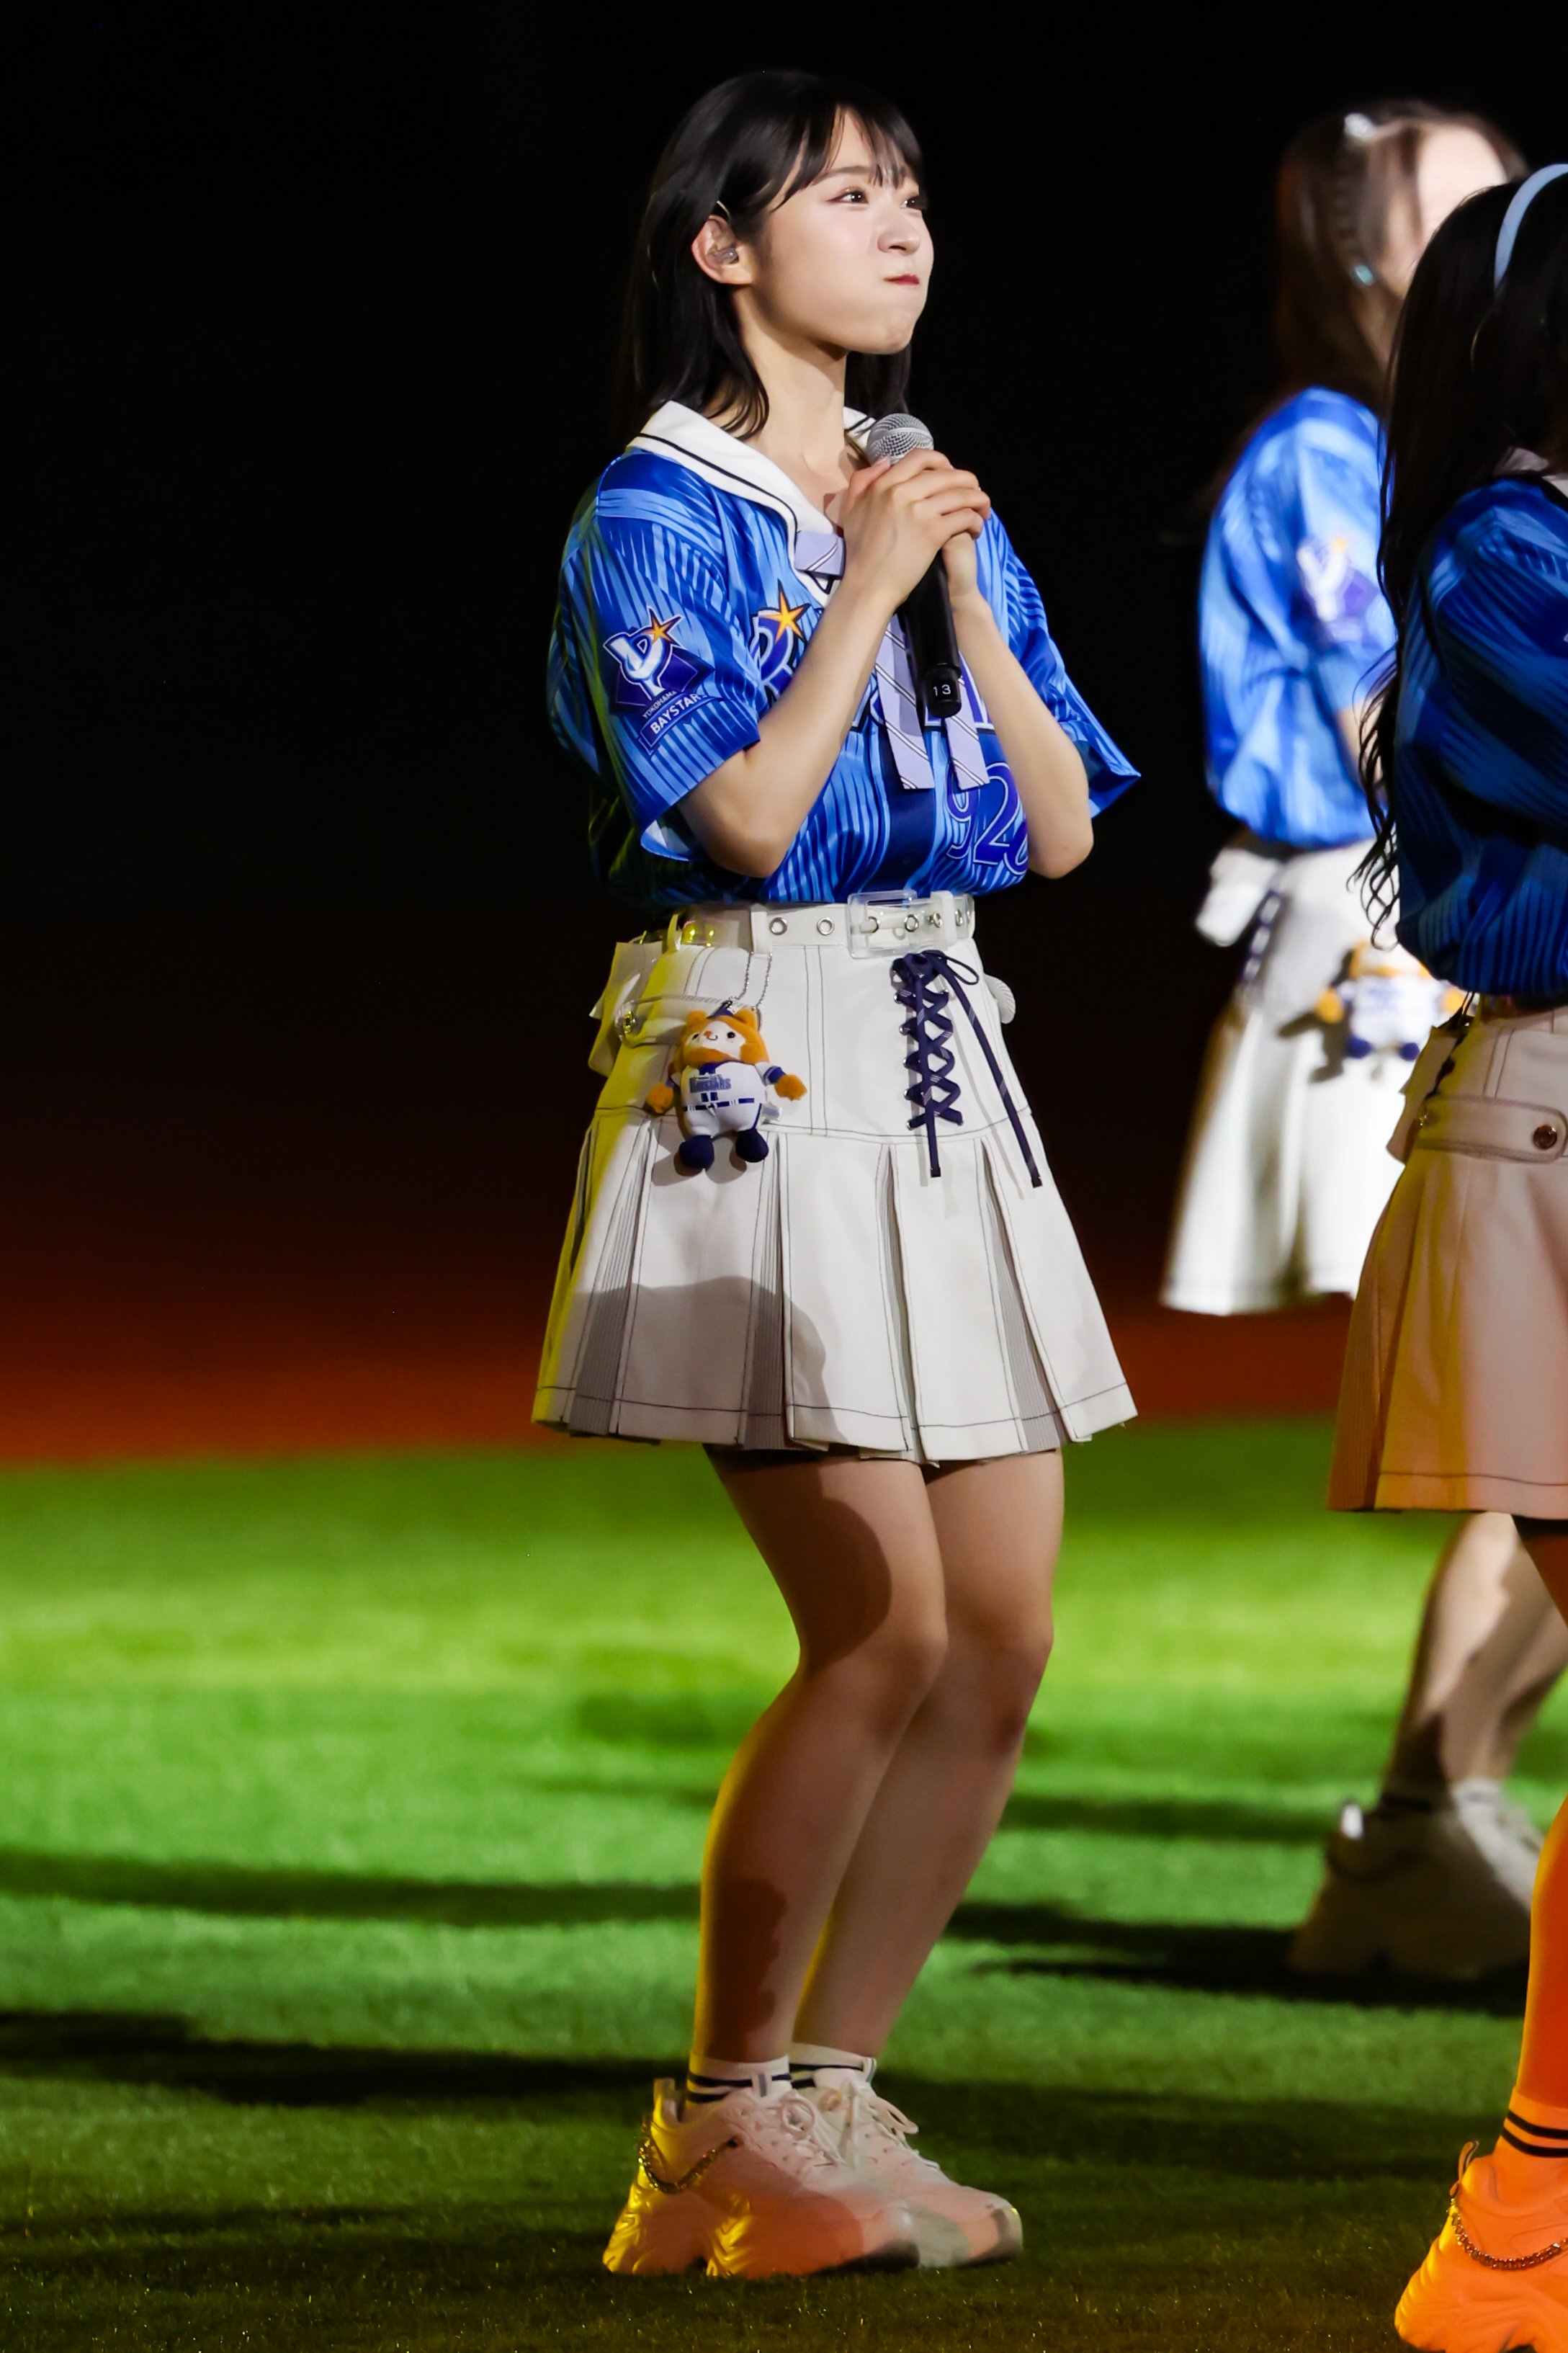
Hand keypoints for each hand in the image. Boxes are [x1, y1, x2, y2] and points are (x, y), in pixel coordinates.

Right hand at [832, 448, 990, 618]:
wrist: (868, 586)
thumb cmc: (860, 553)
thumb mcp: (850, 510)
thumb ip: (862, 481)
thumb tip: (885, 462)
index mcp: (884, 485)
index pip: (919, 457)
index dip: (941, 461)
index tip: (949, 472)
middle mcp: (901, 493)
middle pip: (946, 474)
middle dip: (967, 481)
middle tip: (974, 491)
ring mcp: (918, 512)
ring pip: (960, 493)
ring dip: (978, 499)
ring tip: (983, 509)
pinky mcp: (932, 532)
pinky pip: (964, 516)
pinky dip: (975, 520)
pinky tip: (976, 528)